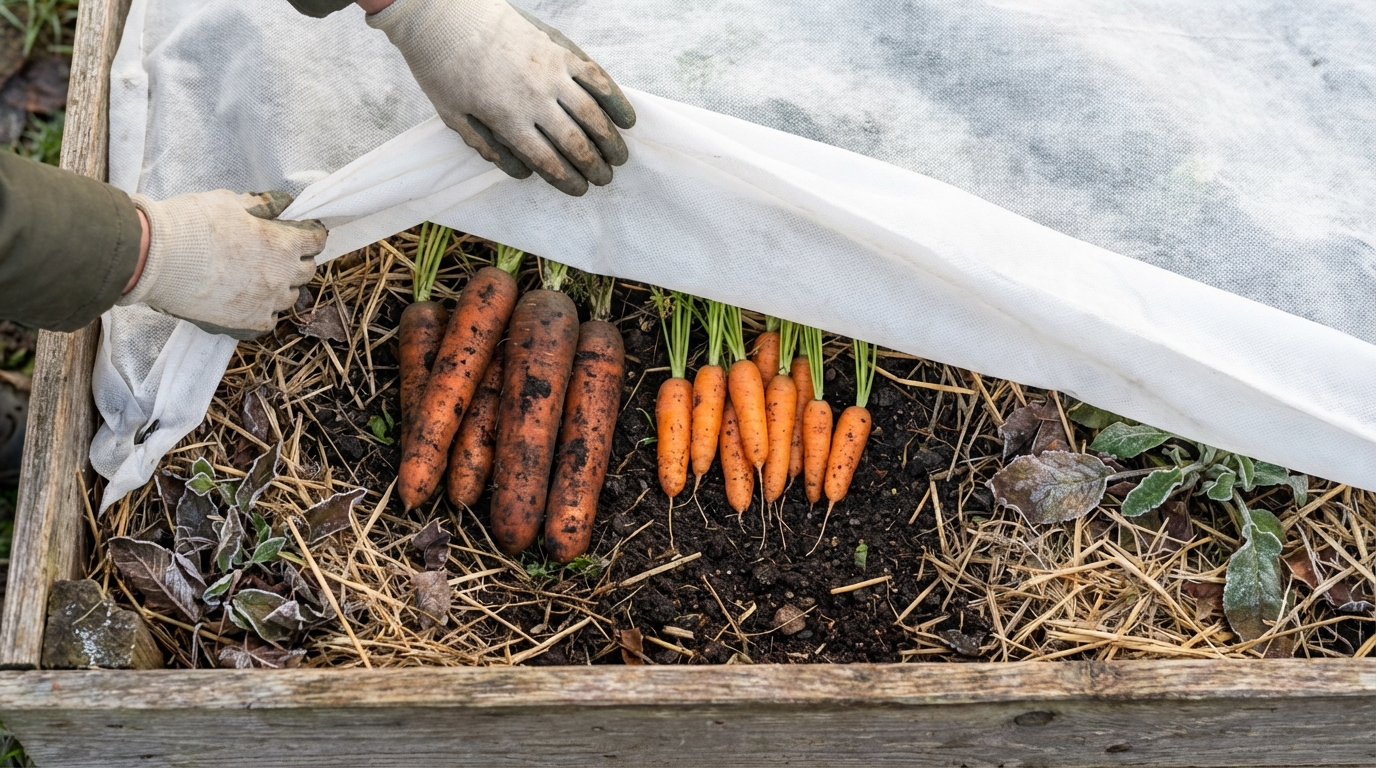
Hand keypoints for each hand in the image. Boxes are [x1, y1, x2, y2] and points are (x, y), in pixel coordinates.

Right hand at [118, 190, 325, 338]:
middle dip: (299, 259)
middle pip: (307, 270)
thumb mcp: (231, 201)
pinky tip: (255, 300)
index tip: (305, 231)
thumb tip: (281, 204)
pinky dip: (268, 309)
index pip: (316, 240)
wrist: (158, 258)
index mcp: (283, 244)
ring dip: (285, 285)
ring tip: (266, 277)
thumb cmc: (193, 223)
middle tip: (284, 253)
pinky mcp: (248, 321)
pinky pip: (272, 319)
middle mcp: (282, 275)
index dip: (311, 233)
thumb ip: (262, 204)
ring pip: (292, 296)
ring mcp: (267, 301)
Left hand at [367, 0, 636, 195]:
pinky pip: (596, 77)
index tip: (580, 190)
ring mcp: (552, 72)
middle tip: (605, 179)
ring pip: (593, 114)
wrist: (445, 13)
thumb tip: (522, 174)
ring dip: (611, 140)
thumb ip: (487, 147)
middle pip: (576, 143)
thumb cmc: (443, 66)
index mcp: (507, 120)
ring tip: (620, 156)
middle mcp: (535, 99)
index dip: (568, 181)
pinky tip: (626, 118)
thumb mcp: (454, 116)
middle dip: (595, 167)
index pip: (549, 162)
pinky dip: (615, 100)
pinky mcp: (560, 49)